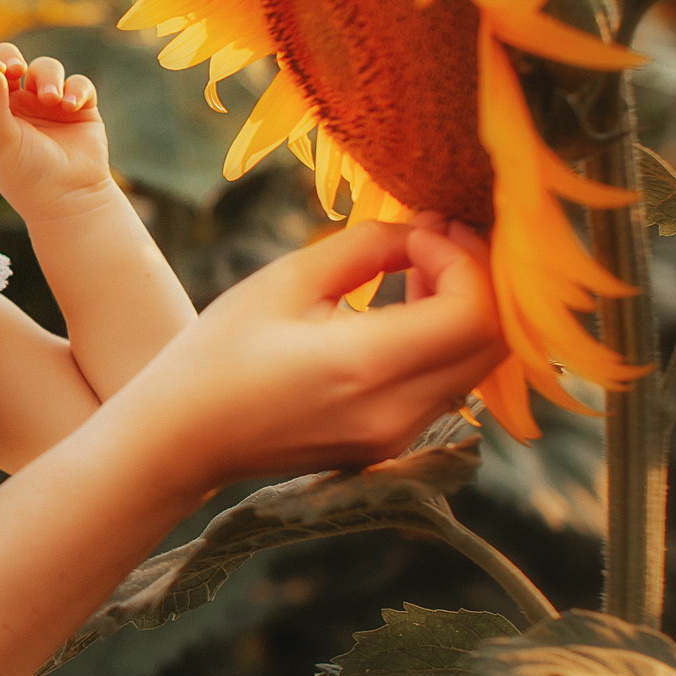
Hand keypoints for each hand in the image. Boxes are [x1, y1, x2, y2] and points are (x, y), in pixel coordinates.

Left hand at [0, 43, 115, 224]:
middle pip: (7, 60)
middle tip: (16, 69)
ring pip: (44, 68)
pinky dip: (76, 88)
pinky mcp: (77, 107)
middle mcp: (15, 106)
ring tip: (53, 100)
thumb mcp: (0, 145)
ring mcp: (46, 104)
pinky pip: (77, 83)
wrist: (71, 200)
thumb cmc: (27, 177)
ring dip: (49, 77)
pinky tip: (72, 106)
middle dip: (10, 56)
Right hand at [122, 219, 506, 490]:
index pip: (473, 312)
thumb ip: (366, 247)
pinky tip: (400, 312)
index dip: (465, 260)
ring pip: (478, 365)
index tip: (423, 231)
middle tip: (434, 240)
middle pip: (493, 343)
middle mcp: (394, 410)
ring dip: (463, 309)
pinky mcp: (390, 444)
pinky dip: (443, 340)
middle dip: (477, 280)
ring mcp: (396, 436)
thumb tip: (423, 232)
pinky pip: (449, 384)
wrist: (182, 438)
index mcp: (365, 365)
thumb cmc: (219, 353)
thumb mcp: (286, 280)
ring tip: (415, 272)